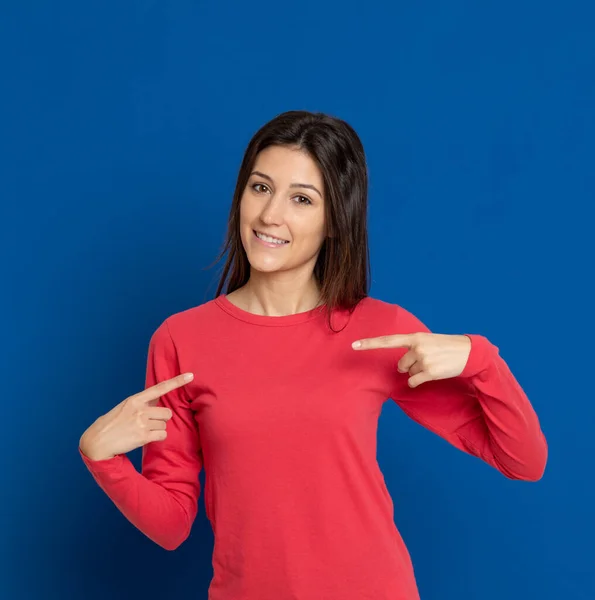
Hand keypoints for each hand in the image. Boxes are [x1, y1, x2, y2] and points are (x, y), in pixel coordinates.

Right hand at [79, 372, 193, 460]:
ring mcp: (142, 423)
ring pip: (165, 424)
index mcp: (135, 399)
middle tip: (148, 424)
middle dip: (162, 419)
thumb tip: (158, 398)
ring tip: (142, 431)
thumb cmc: (111, 424)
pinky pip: (162, 435)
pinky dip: (157, 438)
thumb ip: (142, 403)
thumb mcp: (125, 408)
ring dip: (158, 429)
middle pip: (167, 412)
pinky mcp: (143, 436)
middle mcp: (140, 409)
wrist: (97, 442)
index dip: (177, 381)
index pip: (160, 388)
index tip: (191, 375)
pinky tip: (145, 439)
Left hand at [352, 332, 470, 387]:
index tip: (354, 345)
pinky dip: (418, 382)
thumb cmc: (445, 346)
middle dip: (409, 365)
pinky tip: (430, 375)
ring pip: (408, 373)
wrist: (468, 352)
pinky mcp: (430, 372)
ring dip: (417, 372)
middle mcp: (417, 348)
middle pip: (401, 364)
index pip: (387, 341)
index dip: (369, 344)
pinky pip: (414, 382)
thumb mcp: (427, 340)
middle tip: (426, 360)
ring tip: (433, 364)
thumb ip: (412, 348)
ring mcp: (424, 360)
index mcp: (414, 337)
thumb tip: (400, 367)